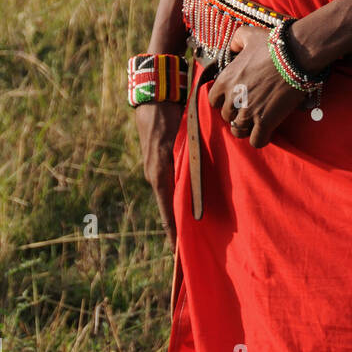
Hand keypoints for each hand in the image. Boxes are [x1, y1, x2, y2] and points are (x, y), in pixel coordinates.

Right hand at [135, 101, 183, 252]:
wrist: (154, 98)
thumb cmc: (167, 117)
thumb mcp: (178, 140)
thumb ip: (186, 162)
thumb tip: (192, 188)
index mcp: (158, 175)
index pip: (168, 212)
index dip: (174, 233)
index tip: (179, 253)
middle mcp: (156, 176)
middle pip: (170, 207)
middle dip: (180, 226)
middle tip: (193, 246)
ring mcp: (157, 169)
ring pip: (173, 195)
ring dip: (182, 210)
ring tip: (197, 228)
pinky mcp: (161, 160)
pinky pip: (172, 183)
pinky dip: (181, 194)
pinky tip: (192, 199)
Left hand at [207, 26, 303, 146]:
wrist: (295, 55)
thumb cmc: (271, 44)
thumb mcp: (247, 35)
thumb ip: (235, 41)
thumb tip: (232, 47)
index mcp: (225, 80)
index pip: (213, 100)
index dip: (224, 100)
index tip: (235, 98)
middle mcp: (233, 98)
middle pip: (227, 117)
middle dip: (236, 114)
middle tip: (249, 108)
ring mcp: (248, 111)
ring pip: (238, 131)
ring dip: (246, 128)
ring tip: (255, 122)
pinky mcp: (265, 121)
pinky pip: (256, 141)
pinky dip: (260, 138)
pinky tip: (266, 130)